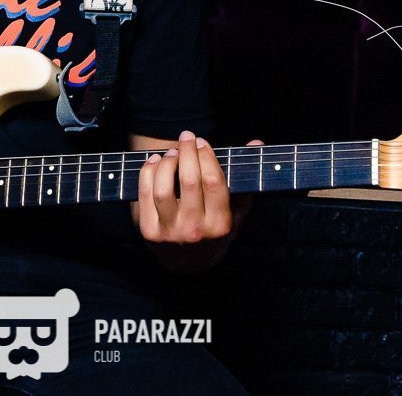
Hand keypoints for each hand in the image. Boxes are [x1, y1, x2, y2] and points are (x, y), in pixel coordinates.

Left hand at [136, 131, 263, 271]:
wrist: (190, 265)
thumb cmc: (216, 230)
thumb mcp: (236, 210)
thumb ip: (244, 176)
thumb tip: (256, 142)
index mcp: (220, 225)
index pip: (213, 182)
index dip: (206, 157)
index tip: (202, 142)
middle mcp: (195, 230)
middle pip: (189, 181)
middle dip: (187, 152)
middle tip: (187, 137)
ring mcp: (170, 232)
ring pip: (164, 188)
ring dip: (167, 163)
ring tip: (172, 152)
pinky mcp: (149, 232)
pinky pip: (145, 195)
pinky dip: (148, 173)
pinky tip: (155, 162)